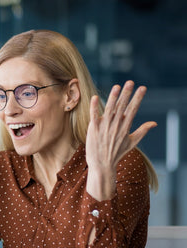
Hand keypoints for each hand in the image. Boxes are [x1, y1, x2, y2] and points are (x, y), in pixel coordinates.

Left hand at [86, 81, 155, 200]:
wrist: (102, 165)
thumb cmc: (116, 153)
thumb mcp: (132, 142)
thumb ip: (142, 131)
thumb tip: (154, 123)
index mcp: (125, 128)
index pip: (133, 110)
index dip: (138, 98)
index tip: (142, 88)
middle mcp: (116, 126)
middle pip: (122, 107)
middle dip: (126, 94)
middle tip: (130, 82)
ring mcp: (104, 128)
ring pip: (109, 109)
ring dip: (112, 97)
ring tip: (117, 86)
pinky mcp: (93, 130)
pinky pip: (93, 116)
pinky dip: (94, 107)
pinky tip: (94, 97)